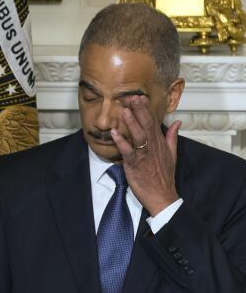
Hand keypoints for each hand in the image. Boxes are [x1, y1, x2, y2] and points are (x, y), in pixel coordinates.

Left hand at [110, 95, 180, 215]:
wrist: (162, 195)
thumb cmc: (164, 176)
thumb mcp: (172, 154)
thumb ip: (172, 137)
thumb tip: (177, 122)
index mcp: (160, 143)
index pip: (153, 122)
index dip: (146, 109)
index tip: (140, 97)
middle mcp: (153, 146)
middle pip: (146, 125)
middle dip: (139, 110)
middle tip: (132, 96)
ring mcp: (144, 155)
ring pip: (138, 135)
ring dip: (131, 122)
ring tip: (125, 110)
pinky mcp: (135, 165)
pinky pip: (128, 151)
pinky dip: (121, 141)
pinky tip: (114, 133)